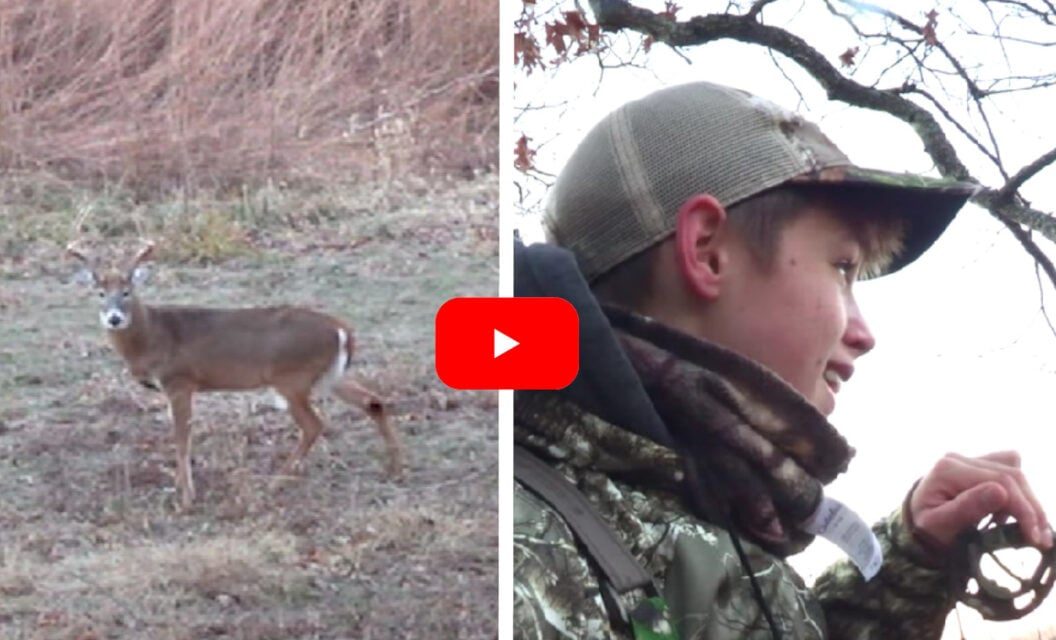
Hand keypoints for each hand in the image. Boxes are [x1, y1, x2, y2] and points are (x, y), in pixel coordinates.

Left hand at [909, 451, 1051, 550]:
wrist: (915, 524)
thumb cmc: (925, 529)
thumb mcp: (939, 525)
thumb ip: (967, 508)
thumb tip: (1001, 491)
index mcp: (948, 469)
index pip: (1000, 481)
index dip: (1024, 509)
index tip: (1035, 538)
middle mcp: (960, 458)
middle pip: (1012, 475)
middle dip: (1032, 508)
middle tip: (1041, 539)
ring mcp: (970, 460)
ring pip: (1015, 472)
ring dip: (1029, 502)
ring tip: (1032, 533)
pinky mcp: (979, 467)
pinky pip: (1009, 472)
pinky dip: (1019, 494)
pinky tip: (1012, 518)